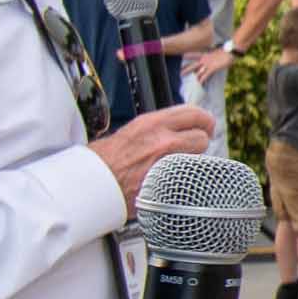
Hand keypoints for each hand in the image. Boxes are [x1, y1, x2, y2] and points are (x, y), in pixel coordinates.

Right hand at [94, 105, 218, 202]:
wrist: (94, 186)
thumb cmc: (104, 162)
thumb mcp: (130, 132)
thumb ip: (155, 129)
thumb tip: (173, 129)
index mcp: (151, 123)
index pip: (194, 112)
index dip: (202, 121)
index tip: (203, 126)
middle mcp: (163, 139)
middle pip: (203, 135)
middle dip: (200, 142)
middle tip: (193, 148)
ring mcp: (168, 162)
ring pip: (200, 157)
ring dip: (195, 160)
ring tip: (179, 165)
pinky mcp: (170, 182)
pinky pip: (191, 177)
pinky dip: (188, 178)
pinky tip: (175, 180)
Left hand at [180, 45, 230, 79]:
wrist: (230, 51)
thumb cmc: (225, 52)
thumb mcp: (217, 54)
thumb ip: (212, 57)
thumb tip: (213, 58)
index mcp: (205, 55)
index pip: (194, 55)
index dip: (188, 56)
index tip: (182, 56)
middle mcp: (205, 60)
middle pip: (193, 65)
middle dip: (187, 69)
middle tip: (180, 74)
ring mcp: (208, 64)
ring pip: (198, 71)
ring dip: (195, 77)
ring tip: (194, 81)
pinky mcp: (213, 68)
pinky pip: (206, 75)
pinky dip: (202, 80)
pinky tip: (200, 83)